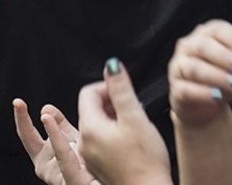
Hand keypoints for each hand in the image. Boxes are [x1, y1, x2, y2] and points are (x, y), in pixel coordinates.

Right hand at [13, 99, 95, 184]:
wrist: (103, 180)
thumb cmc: (88, 163)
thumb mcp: (72, 138)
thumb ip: (59, 123)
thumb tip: (45, 107)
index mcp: (45, 152)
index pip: (28, 132)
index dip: (22, 117)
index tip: (18, 102)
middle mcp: (45, 163)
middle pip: (28, 139)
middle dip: (22, 120)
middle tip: (18, 103)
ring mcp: (54, 173)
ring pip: (47, 148)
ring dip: (47, 130)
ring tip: (45, 115)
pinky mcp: (69, 180)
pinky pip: (64, 157)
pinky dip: (58, 141)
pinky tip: (57, 128)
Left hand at [77, 59, 170, 184]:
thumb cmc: (146, 160)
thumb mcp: (136, 117)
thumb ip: (122, 89)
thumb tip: (111, 66)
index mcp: (90, 128)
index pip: (88, 93)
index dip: (108, 86)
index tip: (125, 92)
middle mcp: (85, 142)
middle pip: (91, 108)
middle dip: (112, 102)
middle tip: (132, 108)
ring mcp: (90, 156)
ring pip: (97, 123)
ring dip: (114, 117)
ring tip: (134, 124)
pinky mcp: (99, 165)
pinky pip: (100, 140)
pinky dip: (113, 132)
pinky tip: (130, 139)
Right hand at [167, 20, 231, 127]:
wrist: (208, 103)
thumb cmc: (226, 75)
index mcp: (205, 33)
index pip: (217, 29)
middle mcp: (188, 46)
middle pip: (203, 46)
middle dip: (225, 57)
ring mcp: (178, 67)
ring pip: (194, 68)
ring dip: (216, 76)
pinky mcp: (175, 89)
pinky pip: (186, 89)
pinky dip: (203, 93)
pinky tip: (218, 97)